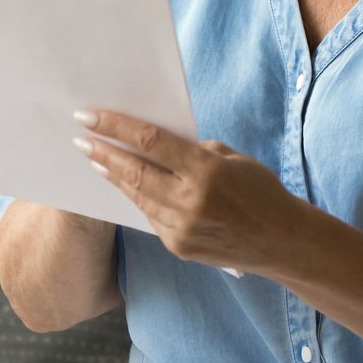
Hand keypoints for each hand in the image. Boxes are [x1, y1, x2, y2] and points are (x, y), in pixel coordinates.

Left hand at [75, 109, 293, 276]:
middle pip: (134, 170)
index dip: (116, 126)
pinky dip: (136, 198)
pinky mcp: (179, 246)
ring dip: (113, 176)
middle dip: (103, 152)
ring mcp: (183, 227)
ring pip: (137, 195)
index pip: (150, 141)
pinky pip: (150, 217)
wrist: (282, 241)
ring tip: (94, 159)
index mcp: (206, 170)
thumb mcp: (233, 159)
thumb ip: (194, 151)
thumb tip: (156, 143)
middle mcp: (191, 200)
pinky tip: (124, 185)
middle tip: (80, 138)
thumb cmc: (261, 190)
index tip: (89, 115)